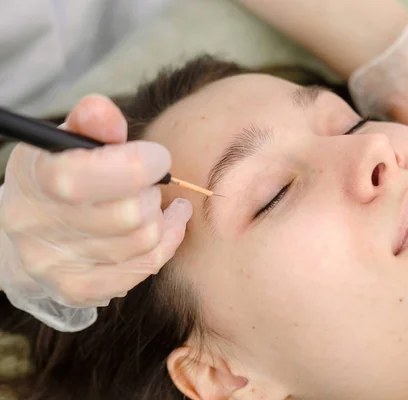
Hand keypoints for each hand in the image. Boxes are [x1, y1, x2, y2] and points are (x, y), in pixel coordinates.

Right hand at [0, 95, 192, 330]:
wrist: (25, 232)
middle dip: (152, 193)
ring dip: (160, 218)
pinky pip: (144, 268)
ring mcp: (56, 264)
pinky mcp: (78, 289)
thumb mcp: (68, 143)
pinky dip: (165, 244)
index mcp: (35, 179)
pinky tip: (164, 227)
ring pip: (144, 241)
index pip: (84, 178)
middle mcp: (37, 225)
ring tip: (154, 204)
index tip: (156, 158)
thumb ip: (92, 124)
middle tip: (149, 185)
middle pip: (130, 214)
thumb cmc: (60, 176)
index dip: (137, 165)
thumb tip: (103, 111)